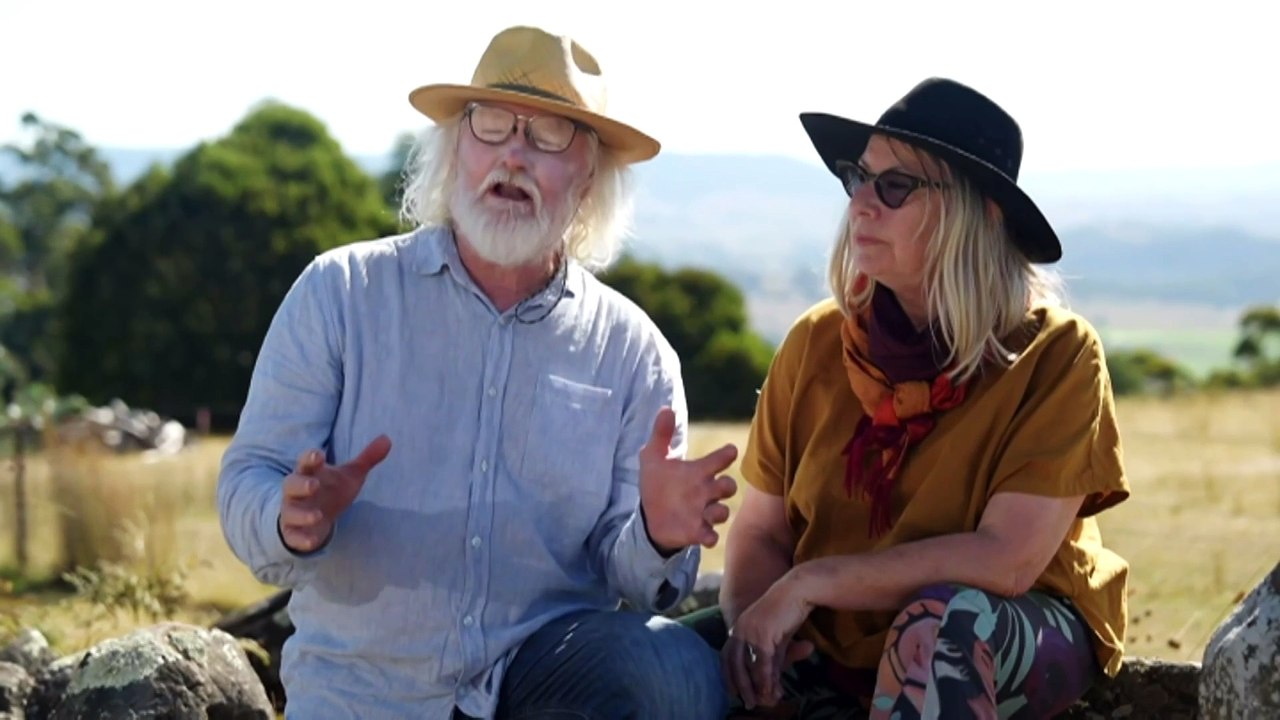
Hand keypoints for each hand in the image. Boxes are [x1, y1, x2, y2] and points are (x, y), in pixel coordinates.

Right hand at [278, 435, 391, 552]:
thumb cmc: (332, 490)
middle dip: (301, 484)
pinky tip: (312, 541)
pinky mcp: (293, 532)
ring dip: (302, 514)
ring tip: (317, 515)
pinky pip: (293, 536)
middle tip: (313, 485)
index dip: (311, 457)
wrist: (314, 518)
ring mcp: (292, 512)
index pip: (306, 461)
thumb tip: (388, 438)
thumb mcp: (350, 474)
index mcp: (310, 473)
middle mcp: (296, 492)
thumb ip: (367, 458)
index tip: (319, 455)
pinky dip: (300, 539)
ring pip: (290, 512)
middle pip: (291, 484)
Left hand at [638, 407, 737, 552]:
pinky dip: (710, 536)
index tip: (729, 451)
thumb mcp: (654, 457)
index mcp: (698, 472)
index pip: (719, 460)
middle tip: (718, 485)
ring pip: (723, 512)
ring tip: (707, 512)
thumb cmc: (657, 483)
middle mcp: (705, 491)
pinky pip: (711, 536)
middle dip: (727, 486)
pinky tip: (705, 536)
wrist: (650, 515)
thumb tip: (665, 408)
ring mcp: (703, 513)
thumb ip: (661, 434)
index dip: (726, 455)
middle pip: (729, 486)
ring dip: (719, 512)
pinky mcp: (696, 531)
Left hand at [723, 573, 814, 708]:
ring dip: (755, 686)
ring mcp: (750, 631)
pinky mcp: (763, 634)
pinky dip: (766, 678)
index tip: (732, 691)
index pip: (726, 656)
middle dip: (740, 685)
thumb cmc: (788, 613)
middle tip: (748, 702)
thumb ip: (772, 660)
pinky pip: (762, 662)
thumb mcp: (777, 640)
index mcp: (739, 628)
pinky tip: (772, 689)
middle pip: (734, 663)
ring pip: (748, 665)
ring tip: (763, 700)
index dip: (728, 675)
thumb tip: (772, 683)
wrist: (798, 591)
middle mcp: (740, 629)